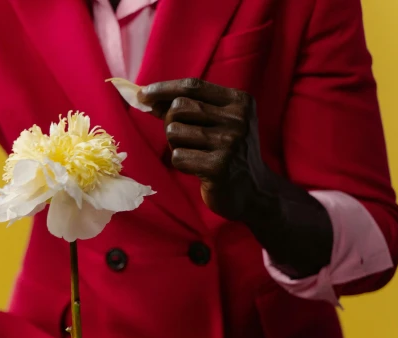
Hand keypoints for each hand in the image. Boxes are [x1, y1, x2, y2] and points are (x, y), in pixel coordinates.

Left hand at [139, 78, 266, 220]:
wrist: (254, 190)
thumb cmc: (227, 152)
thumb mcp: (216, 123)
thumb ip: (187, 108)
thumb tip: (147, 96)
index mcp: (239, 101)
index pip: (192, 86)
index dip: (163, 88)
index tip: (143, 94)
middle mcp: (237, 119)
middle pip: (179, 107)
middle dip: (170, 122)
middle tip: (182, 138)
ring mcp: (229, 143)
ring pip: (174, 131)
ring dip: (176, 145)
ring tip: (195, 154)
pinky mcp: (218, 167)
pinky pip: (178, 157)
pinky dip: (182, 164)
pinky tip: (198, 169)